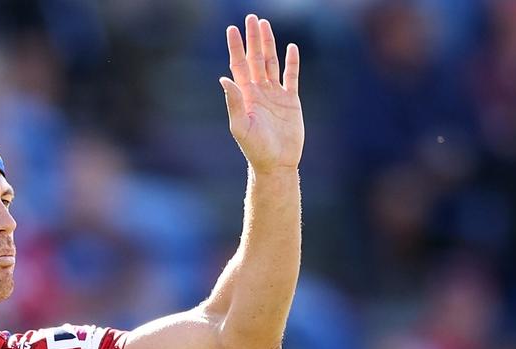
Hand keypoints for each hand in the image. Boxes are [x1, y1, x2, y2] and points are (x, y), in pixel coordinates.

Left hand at [221, 14, 303, 172]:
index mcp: (245, 95)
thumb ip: (234, 102)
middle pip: (255, 58)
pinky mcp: (291, 100)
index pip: (239, 65)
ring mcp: (275, 94)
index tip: (232, 29)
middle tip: (251, 18)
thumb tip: (224, 78)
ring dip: (268, 44)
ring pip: (271, 63)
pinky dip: (292, 62)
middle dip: (253, 38)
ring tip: (265, 26)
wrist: (276, 163)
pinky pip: (291, 77)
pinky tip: (290, 48)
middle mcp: (259, 91)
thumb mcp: (241, 126)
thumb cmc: (256, 148)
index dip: (236, 47)